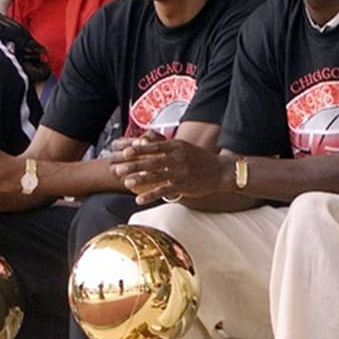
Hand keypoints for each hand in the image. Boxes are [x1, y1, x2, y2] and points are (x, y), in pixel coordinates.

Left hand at [110, 136, 224, 203]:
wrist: (220, 171)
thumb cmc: (198, 158)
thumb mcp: (183, 146)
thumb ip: (165, 145)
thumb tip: (145, 139)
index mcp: (176, 146)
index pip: (154, 147)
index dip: (139, 149)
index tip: (125, 151)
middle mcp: (177, 158)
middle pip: (151, 161)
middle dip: (133, 165)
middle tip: (119, 169)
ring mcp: (180, 173)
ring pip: (156, 176)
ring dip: (139, 180)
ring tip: (126, 183)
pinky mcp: (183, 186)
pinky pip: (163, 191)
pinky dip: (150, 195)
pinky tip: (139, 199)